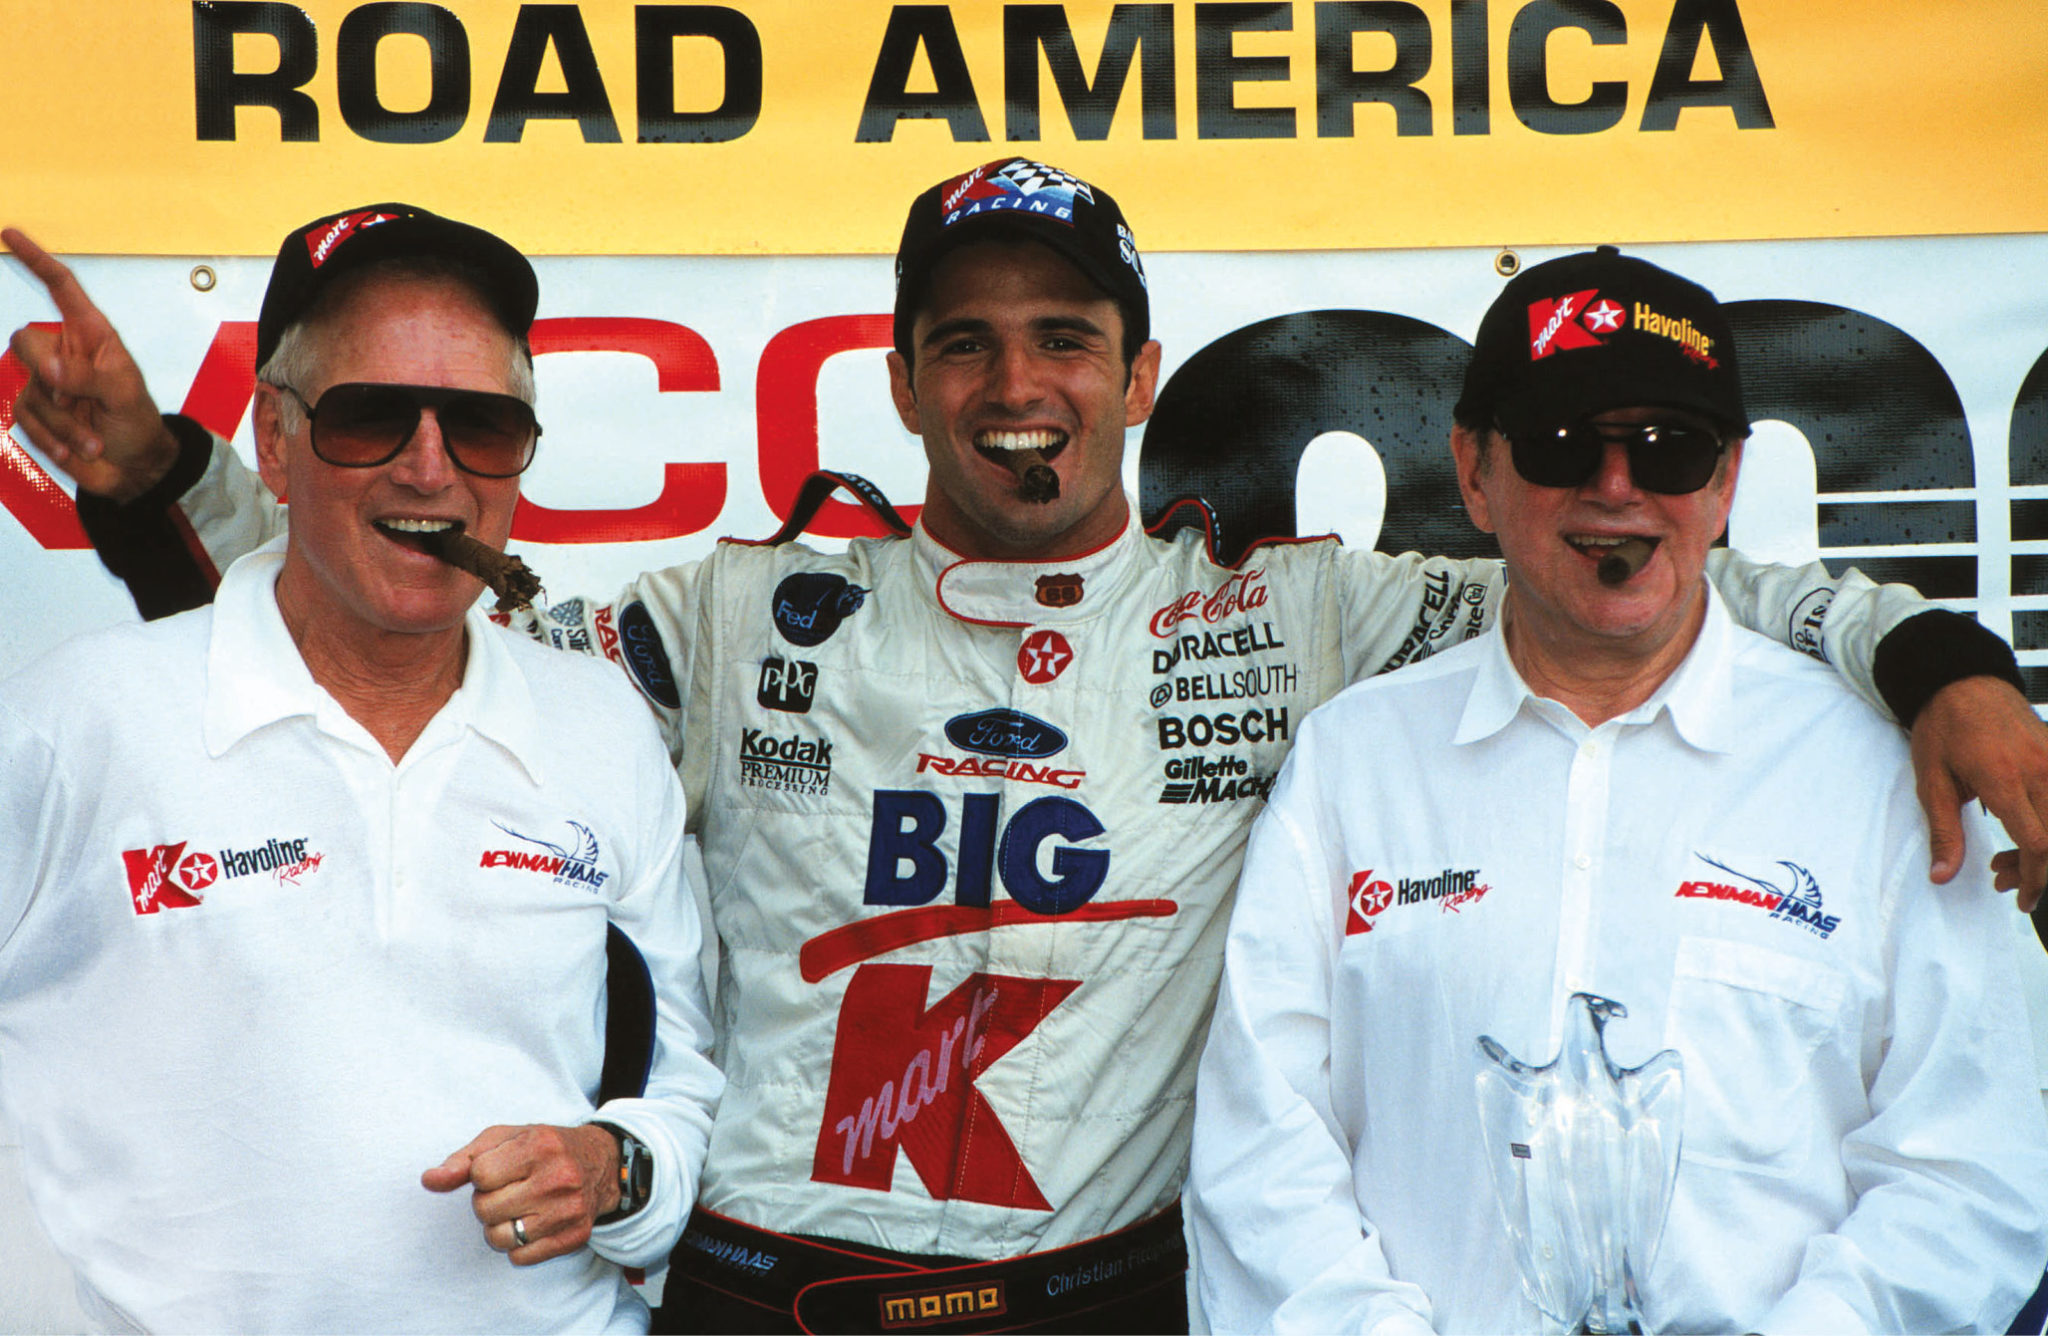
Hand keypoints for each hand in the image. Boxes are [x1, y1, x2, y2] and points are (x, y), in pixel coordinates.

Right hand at [5, 227, 178, 501]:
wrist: (133, 468)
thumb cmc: (138, 423)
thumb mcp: (125, 395)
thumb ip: (89, 377)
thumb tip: (50, 370)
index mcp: (91, 335)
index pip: (61, 288)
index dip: (37, 260)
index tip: (11, 234)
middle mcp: (63, 353)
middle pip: (25, 341)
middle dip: (47, 374)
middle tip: (79, 400)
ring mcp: (45, 384)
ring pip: (28, 390)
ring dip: (62, 422)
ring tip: (94, 439)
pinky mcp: (35, 414)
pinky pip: (26, 420)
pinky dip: (52, 439)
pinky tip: (77, 449)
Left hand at [421, 1123, 621, 1264]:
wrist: (601, 1163)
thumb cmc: (543, 1148)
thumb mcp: (504, 1139)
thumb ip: (463, 1160)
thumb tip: (429, 1181)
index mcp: (538, 1146)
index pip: (479, 1175)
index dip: (481, 1176)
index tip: (499, 1169)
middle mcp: (557, 1178)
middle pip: (485, 1209)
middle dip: (488, 1202)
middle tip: (509, 1190)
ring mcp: (568, 1210)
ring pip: (499, 1238)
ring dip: (499, 1227)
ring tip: (517, 1209)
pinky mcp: (575, 1237)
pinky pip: (520, 1257)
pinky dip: (519, 1245)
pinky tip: (533, 1223)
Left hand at [1910, 675, 2047, 907]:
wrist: (1961, 682)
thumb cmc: (1943, 727)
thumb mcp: (1933, 782)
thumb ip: (1944, 831)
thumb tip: (1942, 874)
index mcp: (2005, 780)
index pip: (2038, 844)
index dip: (2034, 879)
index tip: (2022, 898)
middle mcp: (2040, 770)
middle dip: (2040, 871)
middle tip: (2008, 882)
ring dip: (2045, 849)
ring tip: (2011, 859)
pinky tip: (2025, 829)